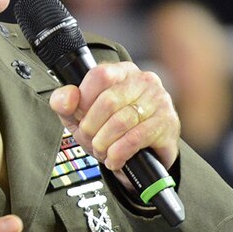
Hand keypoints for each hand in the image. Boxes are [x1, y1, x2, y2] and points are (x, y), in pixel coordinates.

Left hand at [49, 62, 180, 175]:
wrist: (144, 158)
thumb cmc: (112, 131)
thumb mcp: (81, 116)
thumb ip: (65, 103)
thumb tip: (66, 98)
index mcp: (121, 72)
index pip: (99, 75)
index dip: (84, 101)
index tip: (82, 118)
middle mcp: (144, 81)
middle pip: (108, 101)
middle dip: (92, 128)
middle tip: (92, 140)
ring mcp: (159, 101)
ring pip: (121, 122)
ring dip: (104, 144)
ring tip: (103, 151)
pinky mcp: (167, 123)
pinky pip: (135, 139)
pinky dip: (118, 153)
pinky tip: (115, 159)